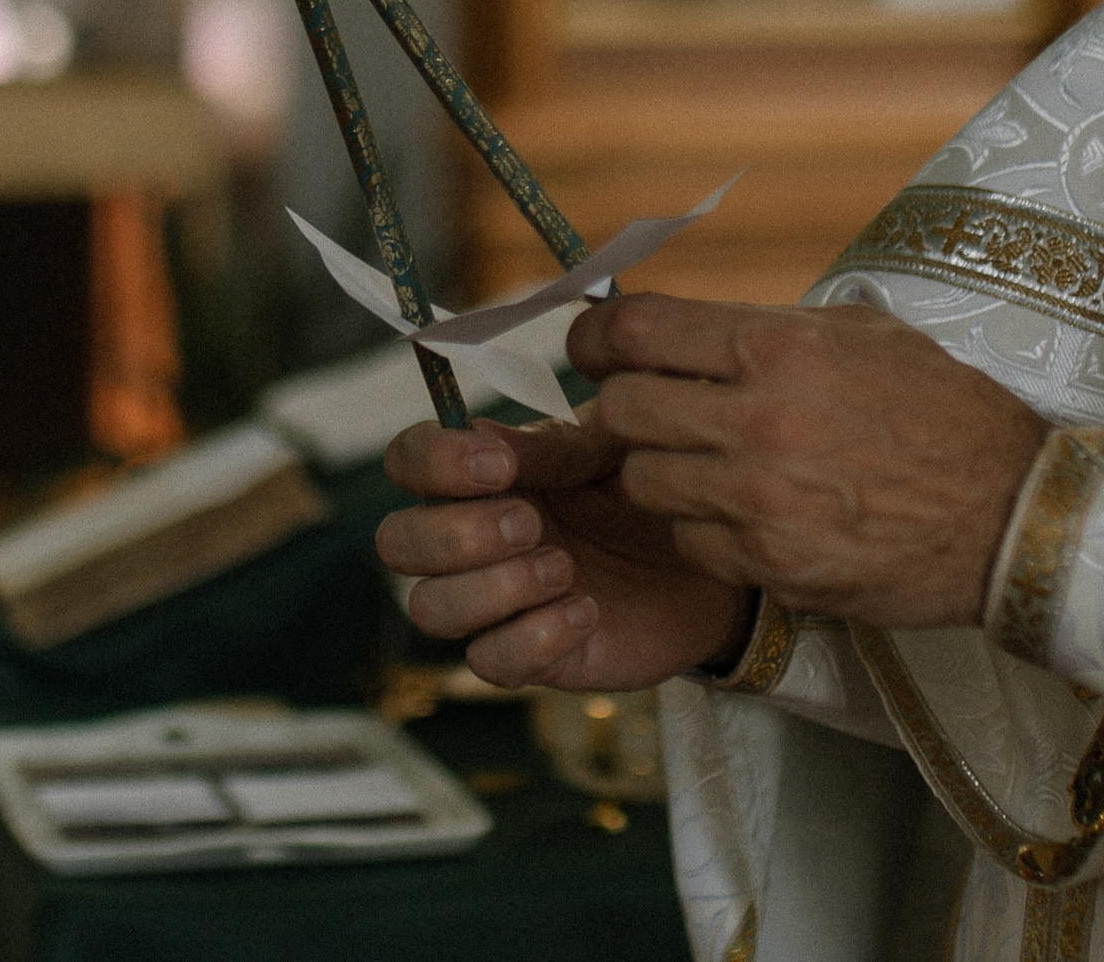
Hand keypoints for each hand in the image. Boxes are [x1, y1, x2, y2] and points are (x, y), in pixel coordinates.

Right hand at [377, 416, 749, 690]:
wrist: (707, 566)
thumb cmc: (647, 494)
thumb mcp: (608, 451)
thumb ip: (550, 445)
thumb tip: (485, 442)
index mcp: (480, 477)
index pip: (408, 461)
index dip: (434, 463)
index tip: (498, 464)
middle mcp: (470, 541)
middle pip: (396, 543)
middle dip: (457, 534)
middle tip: (532, 523)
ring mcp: (494, 603)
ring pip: (430, 608)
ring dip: (495, 587)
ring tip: (565, 569)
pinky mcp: (528, 657)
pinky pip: (490, 662)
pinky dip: (535, 637)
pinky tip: (587, 611)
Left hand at [570, 295, 1048, 628]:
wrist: (1014, 516)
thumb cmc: (943, 413)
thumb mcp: (863, 335)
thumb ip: (767, 326)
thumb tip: (683, 325)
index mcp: (780, 346)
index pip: (637, 332)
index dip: (595, 340)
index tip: (592, 349)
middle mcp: (760, 419)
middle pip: (619, 411)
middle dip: (617, 411)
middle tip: (638, 416)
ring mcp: (761, 500)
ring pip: (643, 483)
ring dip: (656, 474)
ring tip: (695, 467)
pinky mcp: (772, 565)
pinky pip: (689, 542)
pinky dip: (701, 531)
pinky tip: (740, 517)